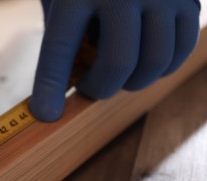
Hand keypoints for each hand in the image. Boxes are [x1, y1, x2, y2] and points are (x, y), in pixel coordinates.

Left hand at [30, 0, 199, 120]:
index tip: (46, 113)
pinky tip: (142, 63)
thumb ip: (66, 36)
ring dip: (132, 82)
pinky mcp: (189, 0)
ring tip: (115, 74)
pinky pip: (180, 52)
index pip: (60, 47)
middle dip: (100, 88)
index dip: (50, 86)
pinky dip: (159, 69)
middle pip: (118, 62)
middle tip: (88, 88)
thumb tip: (70, 82)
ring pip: (155, 62)